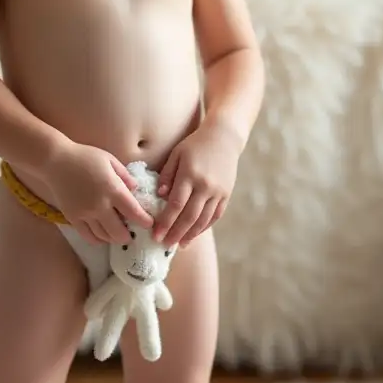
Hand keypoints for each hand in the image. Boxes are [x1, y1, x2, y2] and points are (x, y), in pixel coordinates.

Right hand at [45, 142, 153, 244]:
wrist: (56, 161)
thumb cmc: (85, 157)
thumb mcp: (109, 160)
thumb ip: (125, 176)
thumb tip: (136, 189)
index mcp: (112, 189)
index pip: (134, 212)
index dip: (144, 221)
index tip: (149, 223)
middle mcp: (100, 205)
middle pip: (119, 232)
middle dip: (129, 236)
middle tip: (132, 233)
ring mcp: (85, 214)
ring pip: (104, 237)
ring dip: (114, 238)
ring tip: (118, 234)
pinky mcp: (73, 218)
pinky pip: (88, 236)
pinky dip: (98, 239)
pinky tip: (103, 235)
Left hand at [153, 121, 241, 246]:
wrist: (224, 138)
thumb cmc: (195, 145)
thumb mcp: (176, 154)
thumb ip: (167, 175)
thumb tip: (160, 195)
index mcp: (189, 175)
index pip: (175, 205)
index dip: (165, 222)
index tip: (155, 234)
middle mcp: (205, 186)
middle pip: (189, 216)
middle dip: (175, 233)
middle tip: (164, 245)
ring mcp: (218, 192)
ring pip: (203, 219)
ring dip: (190, 235)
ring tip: (179, 244)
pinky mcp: (226, 195)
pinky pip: (215, 216)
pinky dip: (204, 227)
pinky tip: (194, 234)